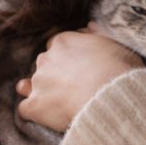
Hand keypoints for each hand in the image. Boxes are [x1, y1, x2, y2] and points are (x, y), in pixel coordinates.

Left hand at [16, 28, 141, 131]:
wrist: (110, 96)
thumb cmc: (118, 70)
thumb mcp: (115, 44)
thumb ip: (97, 34)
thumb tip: (89, 26)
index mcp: (63, 42)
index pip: (57, 46)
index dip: (66, 58)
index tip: (77, 68)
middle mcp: (46, 59)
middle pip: (43, 64)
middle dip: (53, 74)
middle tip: (71, 87)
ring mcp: (38, 82)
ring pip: (31, 85)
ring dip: (43, 93)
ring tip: (59, 104)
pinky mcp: (34, 105)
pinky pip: (26, 109)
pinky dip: (35, 113)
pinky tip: (47, 118)